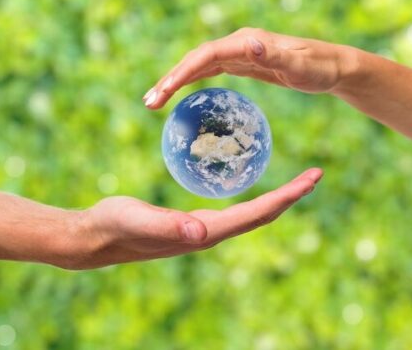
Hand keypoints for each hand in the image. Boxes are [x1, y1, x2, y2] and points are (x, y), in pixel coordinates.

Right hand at [57, 168, 322, 268]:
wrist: (96, 236)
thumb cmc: (115, 225)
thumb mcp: (139, 220)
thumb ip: (168, 226)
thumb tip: (201, 232)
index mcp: (206, 232)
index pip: (255, 214)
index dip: (285, 197)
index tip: (310, 179)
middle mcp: (210, 232)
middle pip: (260, 214)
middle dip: (290, 196)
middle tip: (315, 175)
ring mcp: (202, 228)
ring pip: (249, 211)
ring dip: (275, 196)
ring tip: (295, 179)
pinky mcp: (192, 220)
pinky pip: (231, 205)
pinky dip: (249, 191)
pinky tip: (249, 177)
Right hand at [143, 28, 358, 108]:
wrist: (333, 66)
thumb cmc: (320, 68)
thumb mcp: (300, 66)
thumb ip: (276, 57)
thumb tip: (249, 44)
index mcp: (247, 43)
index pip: (206, 55)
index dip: (182, 72)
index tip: (164, 91)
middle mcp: (240, 44)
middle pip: (196, 59)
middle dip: (170, 79)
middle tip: (149, 103)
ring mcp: (240, 53)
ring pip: (200, 66)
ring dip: (176, 81)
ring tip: (154, 102)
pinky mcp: (244, 64)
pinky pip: (211, 72)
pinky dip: (193, 83)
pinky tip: (181, 97)